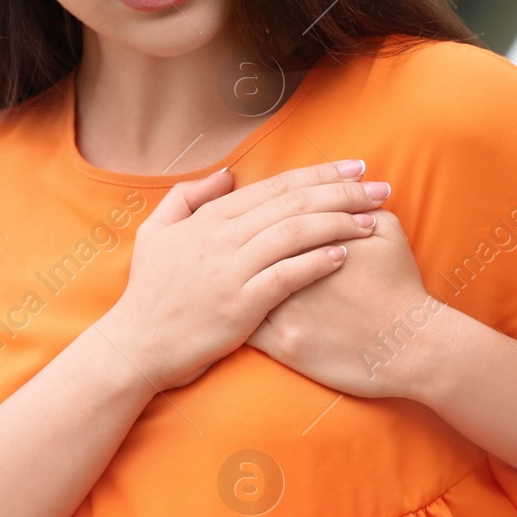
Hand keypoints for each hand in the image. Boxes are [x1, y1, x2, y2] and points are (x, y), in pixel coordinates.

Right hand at [96, 161, 387, 392]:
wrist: (136, 346)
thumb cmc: (149, 293)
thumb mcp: (156, 233)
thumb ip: (188, 197)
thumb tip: (228, 175)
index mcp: (210, 219)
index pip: (275, 187)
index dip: (319, 175)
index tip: (354, 170)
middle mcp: (223, 237)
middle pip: (294, 203)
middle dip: (342, 192)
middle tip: (380, 187)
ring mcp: (232, 270)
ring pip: (296, 233)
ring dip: (339, 222)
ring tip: (373, 220)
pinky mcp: (241, 305)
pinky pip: (288, 275)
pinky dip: (318, 261)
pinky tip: (346, 255)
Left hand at [246, 209, 448, 398]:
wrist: (413, 346)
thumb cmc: (402, 289)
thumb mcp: (390, 234)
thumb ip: (361, 205)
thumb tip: (342, 186)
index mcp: (318, 237)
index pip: (274, 217)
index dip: (263, 216)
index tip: (260, 223)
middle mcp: (297, 269)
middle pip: (251, 248)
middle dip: (242, 246)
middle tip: (242, 249)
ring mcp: (288, 309)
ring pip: (242, 286)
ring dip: (235, 280)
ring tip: (234, 276)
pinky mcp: (285, 345)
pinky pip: (246, 326)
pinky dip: (238, 316)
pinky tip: (238, 310)